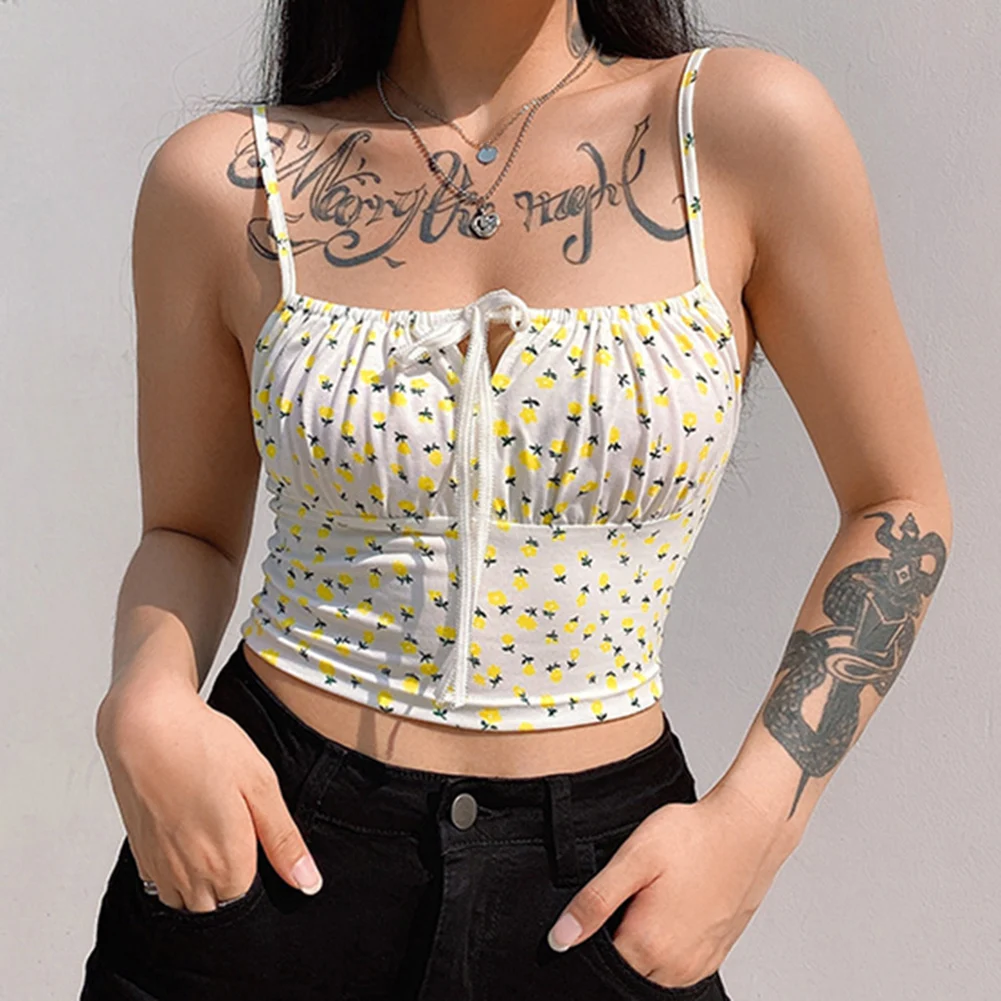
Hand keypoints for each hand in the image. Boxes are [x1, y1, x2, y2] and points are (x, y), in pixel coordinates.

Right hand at [96, 670, 323, 911]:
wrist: (146, 725)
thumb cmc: (205, 747)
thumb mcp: (261, 785)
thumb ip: (283, 841)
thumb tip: (308, 883)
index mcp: (225, 865)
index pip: (249, 904)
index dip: (264, 884)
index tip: (266, 855)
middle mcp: (188, 877)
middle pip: (217, 910)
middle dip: (233, 890)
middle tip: (241, 841)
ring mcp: (160, 868)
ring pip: (187, 903)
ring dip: (205, 887)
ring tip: (217, 840)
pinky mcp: (140, 854)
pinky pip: (163, 885)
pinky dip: (180, 874)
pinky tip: (191, 836)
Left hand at [547, 780, 794, 988]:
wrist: (746, 829)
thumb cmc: (691, 837)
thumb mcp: (633, 859)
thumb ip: (595, 902)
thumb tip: (559, 940)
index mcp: (649, 945)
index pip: (598, 960)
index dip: (592, 930)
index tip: (604, 901)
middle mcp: (675, 967)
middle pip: (625, 966)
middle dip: (617, 937)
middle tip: (631, 893)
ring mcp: (698, 964)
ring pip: (650, 968)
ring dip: (643, 942)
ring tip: (652, 896)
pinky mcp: (715, 955)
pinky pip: (676, 965)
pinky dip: (666, 944)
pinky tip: (671, 906)